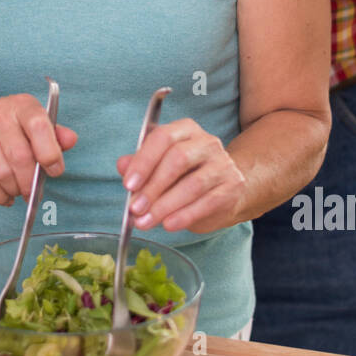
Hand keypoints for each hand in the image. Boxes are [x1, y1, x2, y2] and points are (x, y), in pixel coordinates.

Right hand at [0, 96, 77, 206]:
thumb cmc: (8, 122)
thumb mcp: (31, 119)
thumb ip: (54, 132)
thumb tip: (71, 140)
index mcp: (21, 105)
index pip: (38, 126)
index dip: (50, 153)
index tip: (55, 170)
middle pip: (20, 157)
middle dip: (31, 182)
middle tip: (34, 191)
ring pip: (2, 174)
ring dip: (15, 189)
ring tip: (20, 191)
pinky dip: (0, 196)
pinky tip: (7, 195)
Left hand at [116, 119, 245, 234]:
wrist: (226, 190)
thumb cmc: (186, 176)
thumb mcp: (160, 167)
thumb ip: (140, 164)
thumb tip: (122, 166)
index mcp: (185, 130)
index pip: (162, 137)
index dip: (143, 161)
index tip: (128, 184)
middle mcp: (206, 142)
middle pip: (178, 159)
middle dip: (153, 187)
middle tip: (135, 208)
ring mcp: (222, 164)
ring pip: (193, 184)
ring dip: (165, 206)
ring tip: (145, 221)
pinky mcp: (232, 187)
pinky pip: (207, 202)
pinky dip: (184, 216)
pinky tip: (168, 225)